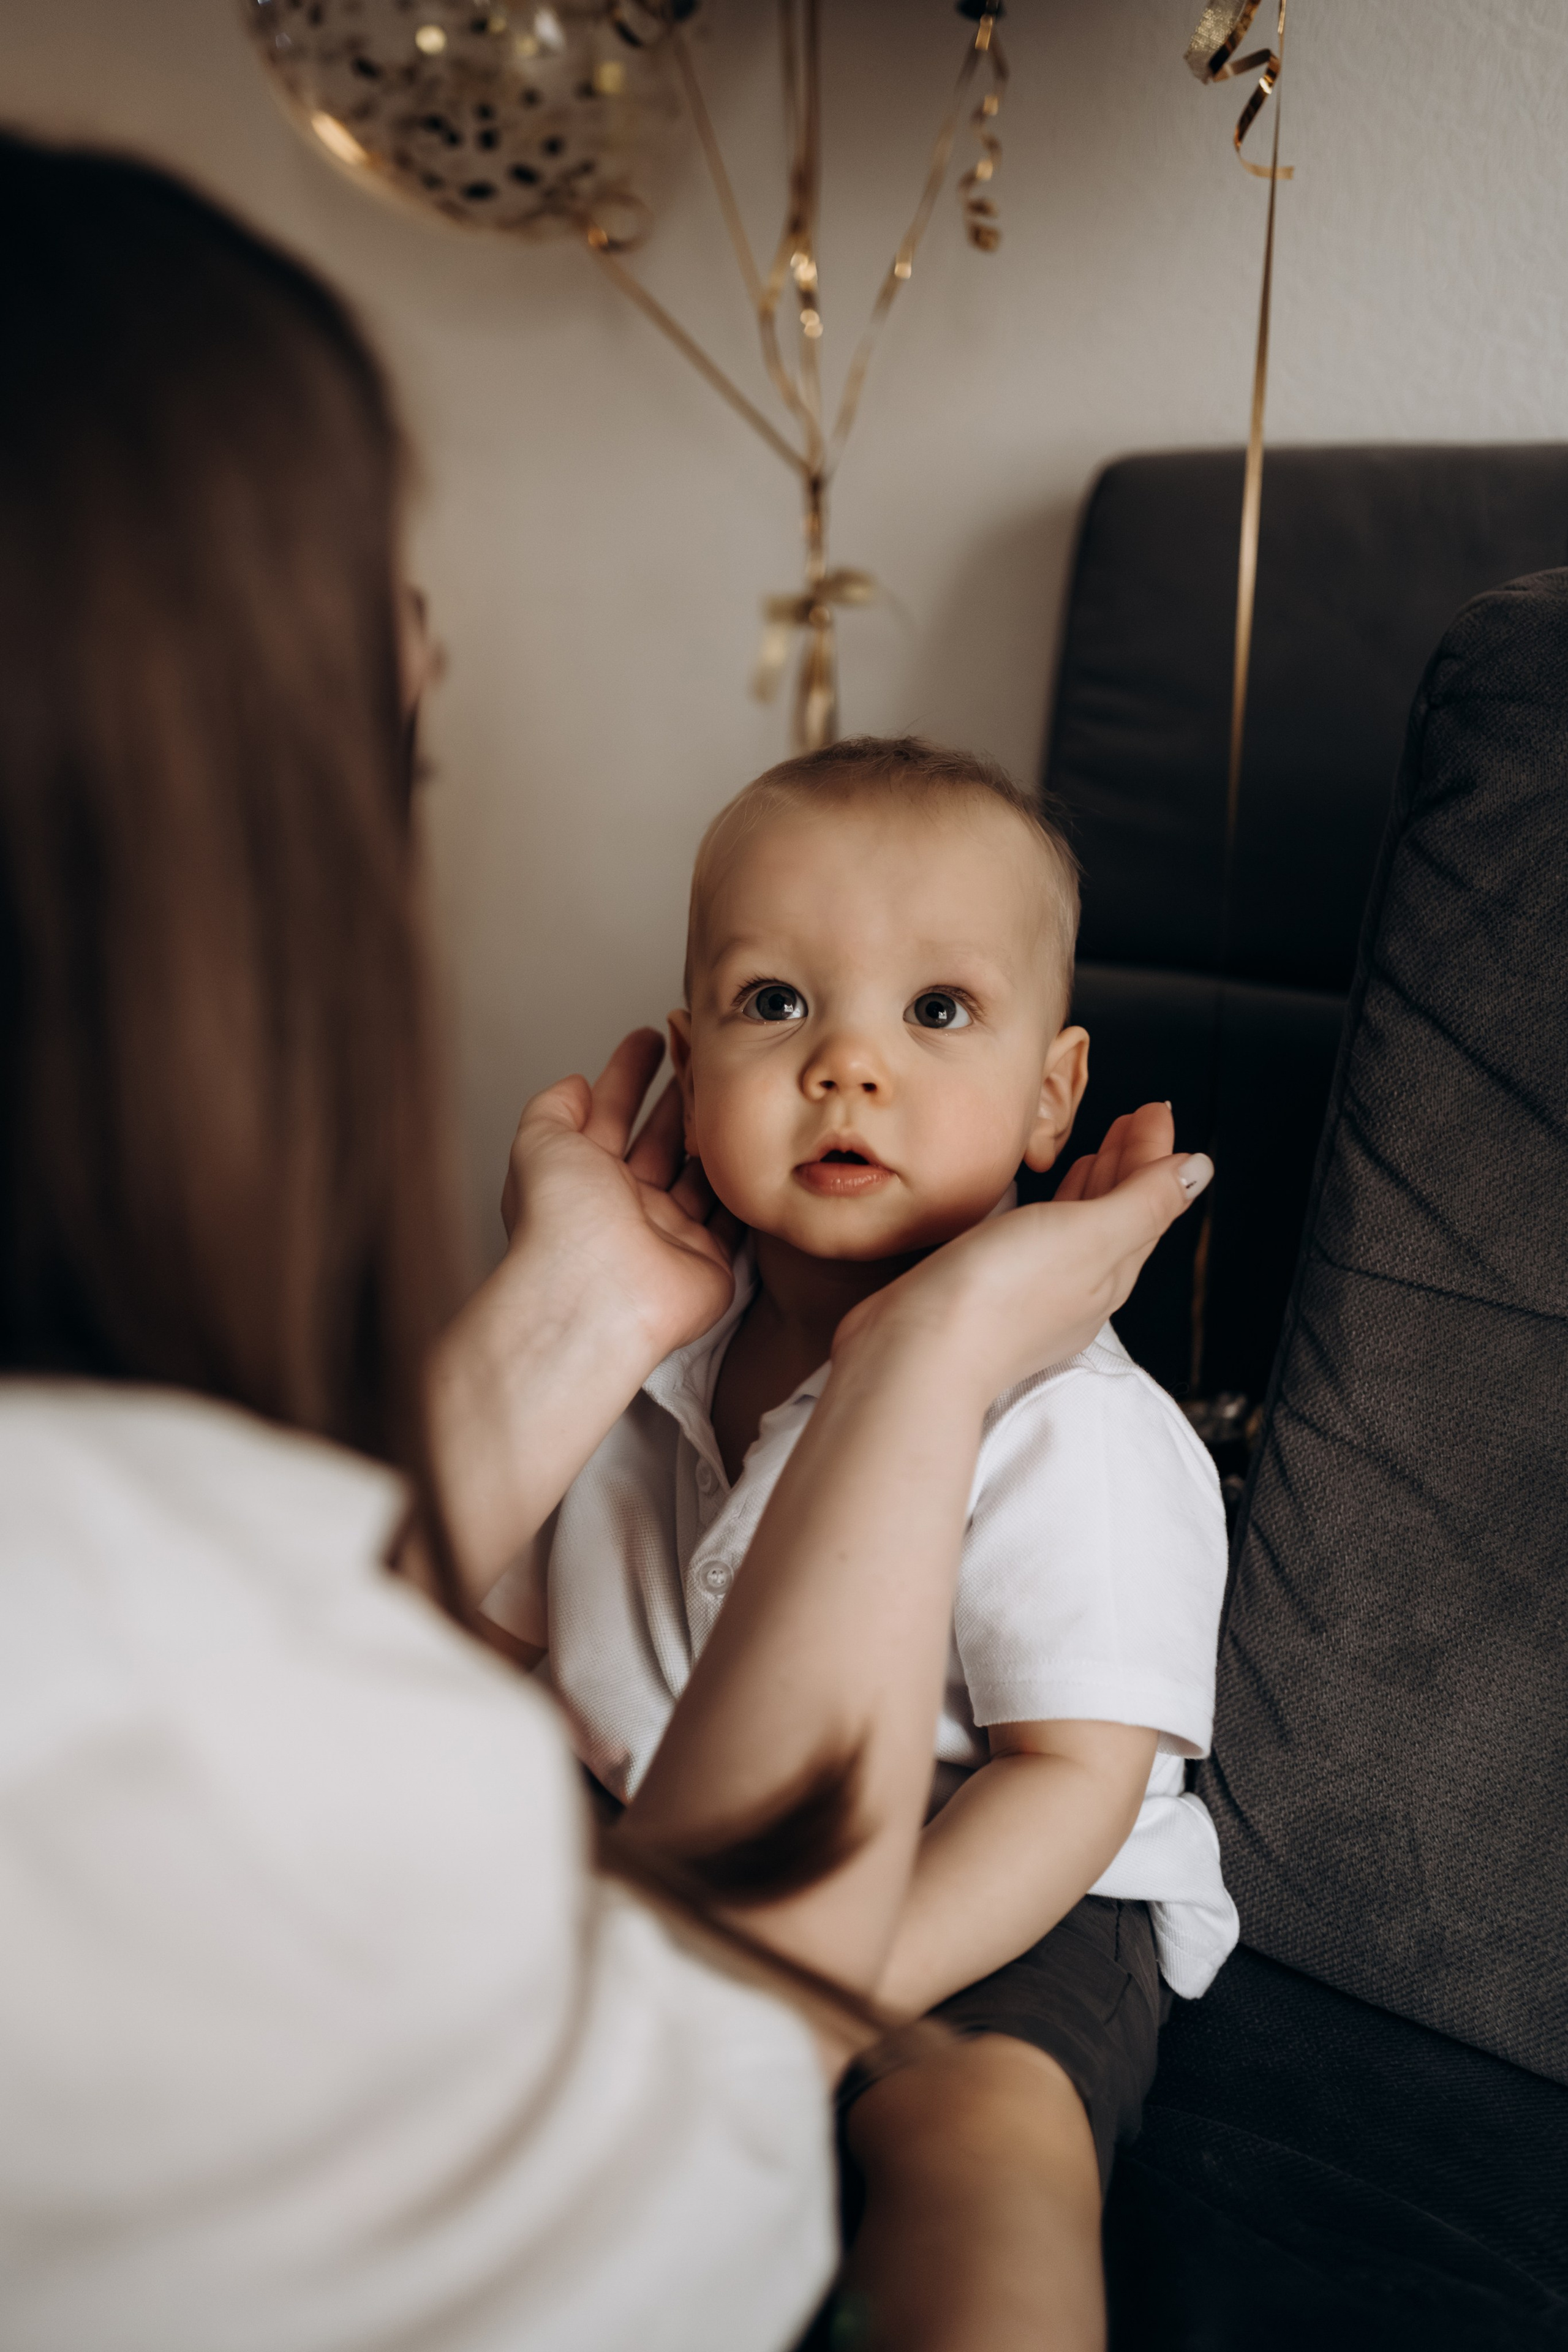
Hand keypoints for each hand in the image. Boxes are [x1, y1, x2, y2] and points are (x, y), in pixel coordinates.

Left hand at [427, 1031, 738, 1598]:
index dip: (627, 1073)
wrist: (597, 1295)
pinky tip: (755, 1154)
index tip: (651, 1035)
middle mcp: (624, 1206)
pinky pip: (731, 1220)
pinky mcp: (707, 1263)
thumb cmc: (562, 1222)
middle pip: (658, 1141)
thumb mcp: (538, 1143)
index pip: (608, 1114)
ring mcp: (667, 1235)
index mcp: (583, 1178)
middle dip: (679, 1099)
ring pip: (697, 1175)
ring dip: (714, 1137)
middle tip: (707, 1060)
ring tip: (737, 1093)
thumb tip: (573, 1084)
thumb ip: (553, 1108)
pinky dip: (742, 1190)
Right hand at [835, 1106, 1209, 1409]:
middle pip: (1119, 1214)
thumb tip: (1200, 1170)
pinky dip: (1052, 1211)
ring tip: (1097, 1153)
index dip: (1155, 1153)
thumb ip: (1145, 1201)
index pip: (1149, 1202)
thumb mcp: (1089, 1235)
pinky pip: (1040, 1241)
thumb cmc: (1002, 1294)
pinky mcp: (993, 1293)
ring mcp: (1036, 1292)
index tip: (1157, 1109)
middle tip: (1135, 1120)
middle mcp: (1080, 1286)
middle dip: (1131, 1164)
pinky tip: (1037, 1203)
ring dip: (1095, 1186)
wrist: (919, 1354)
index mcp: (1111, 1271)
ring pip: (1081, 1228)